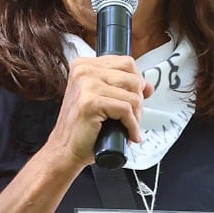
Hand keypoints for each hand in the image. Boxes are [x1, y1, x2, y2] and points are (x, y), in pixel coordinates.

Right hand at [45, 55, 153, 170]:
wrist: (64, 149)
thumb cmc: (81, 127)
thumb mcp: (102, 99)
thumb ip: (123, 87)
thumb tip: (148, 86)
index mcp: (84, 65)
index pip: (126, 63)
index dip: (137, 82)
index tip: (138, 97)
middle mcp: (83, 71)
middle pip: (132, 78)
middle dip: (138, 101)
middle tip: (132, 117)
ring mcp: (86, 85)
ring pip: (132, 95)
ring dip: (136, 116)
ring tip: (129, 126)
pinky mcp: (90, 102)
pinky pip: (126, 110)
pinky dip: (132, 126)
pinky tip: (129, 134)